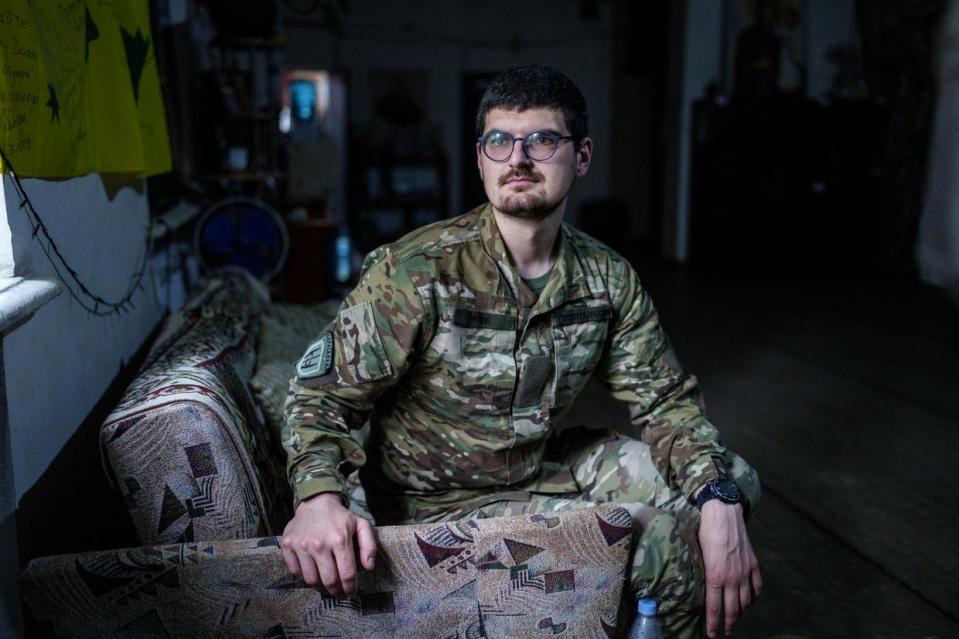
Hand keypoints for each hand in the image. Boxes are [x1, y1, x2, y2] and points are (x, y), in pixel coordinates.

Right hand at [280, 492, 376, 596]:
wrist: (316, 502)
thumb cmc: (340, 518)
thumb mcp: (361, 525)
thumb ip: (369, 546)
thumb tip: (369, 567)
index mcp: (340, 539)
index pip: (347, 574)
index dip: (350, 588)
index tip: (351, 591)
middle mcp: (319, 543)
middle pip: (329, 581)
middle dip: (337, 592)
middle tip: (340, 593)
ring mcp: (301, 545)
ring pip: (311, 580)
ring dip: (321, 588)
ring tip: (327, 586)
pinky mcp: (288, 545)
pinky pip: (296, 572)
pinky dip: (305, 578)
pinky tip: (314, 573)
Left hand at [698, 500, 761, 636]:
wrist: (724, 514)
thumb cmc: (706, 531)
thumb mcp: (699, 555)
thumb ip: (703, 574)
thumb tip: (702, 588)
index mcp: (715, 576)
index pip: (714, 607)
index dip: (713, 624)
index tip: (712, 634)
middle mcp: (732, 577)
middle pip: (732, 609)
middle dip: (728, 624)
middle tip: (726, 632)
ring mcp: (745, 572)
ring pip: (746, 601)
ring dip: (741, 612)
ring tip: (736, 618)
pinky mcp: (753, 564)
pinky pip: (757, 587)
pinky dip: (754, 597)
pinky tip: (750, 600)